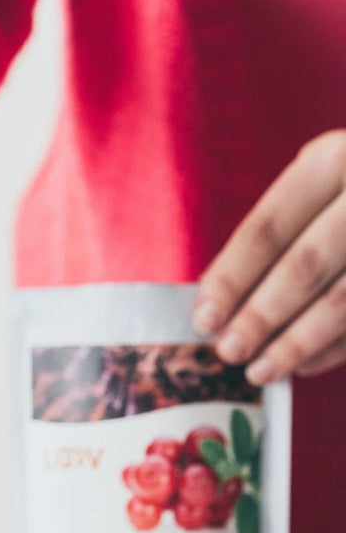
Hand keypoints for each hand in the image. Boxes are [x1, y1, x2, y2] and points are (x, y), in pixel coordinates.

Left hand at [193, 130, 345, 383]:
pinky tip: (304, 366)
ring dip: (296, 343)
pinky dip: (335, 348)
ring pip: (344, 299)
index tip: (202, 320)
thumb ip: (274, 238)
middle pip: (304, 266)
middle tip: (227, 352)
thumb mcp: (318, 189)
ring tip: (259, 371)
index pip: (266, 230)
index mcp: (332, 161)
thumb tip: (216, 302)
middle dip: (259, 317)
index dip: (230, 280)